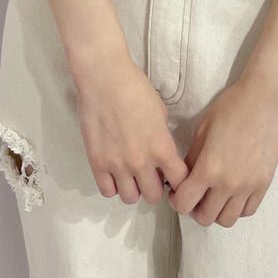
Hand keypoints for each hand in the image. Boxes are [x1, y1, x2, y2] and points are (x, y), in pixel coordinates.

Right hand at [74, 52, 189, 204]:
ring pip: (130, 198)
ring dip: (134, 188)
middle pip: (154, 196)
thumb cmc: (135, 88)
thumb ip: (162, 138)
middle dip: (156, 187)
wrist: (105, 79)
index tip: (175, 176)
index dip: (180, 181)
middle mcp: (141, 162)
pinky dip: (113, 185)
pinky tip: (115, 172)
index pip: (180, 182)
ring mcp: (117, 165)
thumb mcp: (160, 113)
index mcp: (162, 148)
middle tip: (152, 175)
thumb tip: (161, 153)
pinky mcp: (97, 163)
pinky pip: (107, 191)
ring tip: (132, 174)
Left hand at [166, 75, 277, 226]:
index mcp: (208, 169)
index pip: (185, 203)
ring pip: (227, 220)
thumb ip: (193, 157)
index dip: (176, 200)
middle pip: (205, 217)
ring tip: (214, 195)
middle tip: (195, 193)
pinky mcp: (264, 184)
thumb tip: (186, 176)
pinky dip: (236, 207)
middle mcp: (228, 184)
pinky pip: (248, 211)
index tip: (177, 191)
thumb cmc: (231, 107)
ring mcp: (249, 187)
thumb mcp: (203, 129)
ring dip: (216, 211)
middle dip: (194, 208)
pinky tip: (232, 192)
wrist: (265, 99)